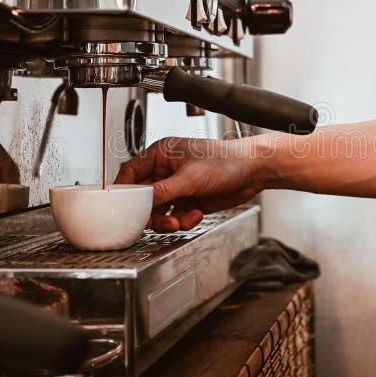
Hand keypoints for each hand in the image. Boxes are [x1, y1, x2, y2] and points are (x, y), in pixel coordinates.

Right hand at [114, 137, 266, 232]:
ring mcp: (177, 187)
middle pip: (143, 197)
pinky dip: (183, 220)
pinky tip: (195, 214)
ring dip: (167, 220)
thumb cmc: (226, 161)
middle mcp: (166, 171)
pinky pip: (175, 216)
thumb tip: (140, 201)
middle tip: (157, 220)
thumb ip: (162, 191)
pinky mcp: (189, 201)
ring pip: (158, 210)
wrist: (252, 171)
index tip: (123, 207)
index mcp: (161, 155)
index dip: (125, 191)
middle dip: (150, 212)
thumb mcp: (189, 177)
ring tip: (179, 221)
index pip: (131, 173)